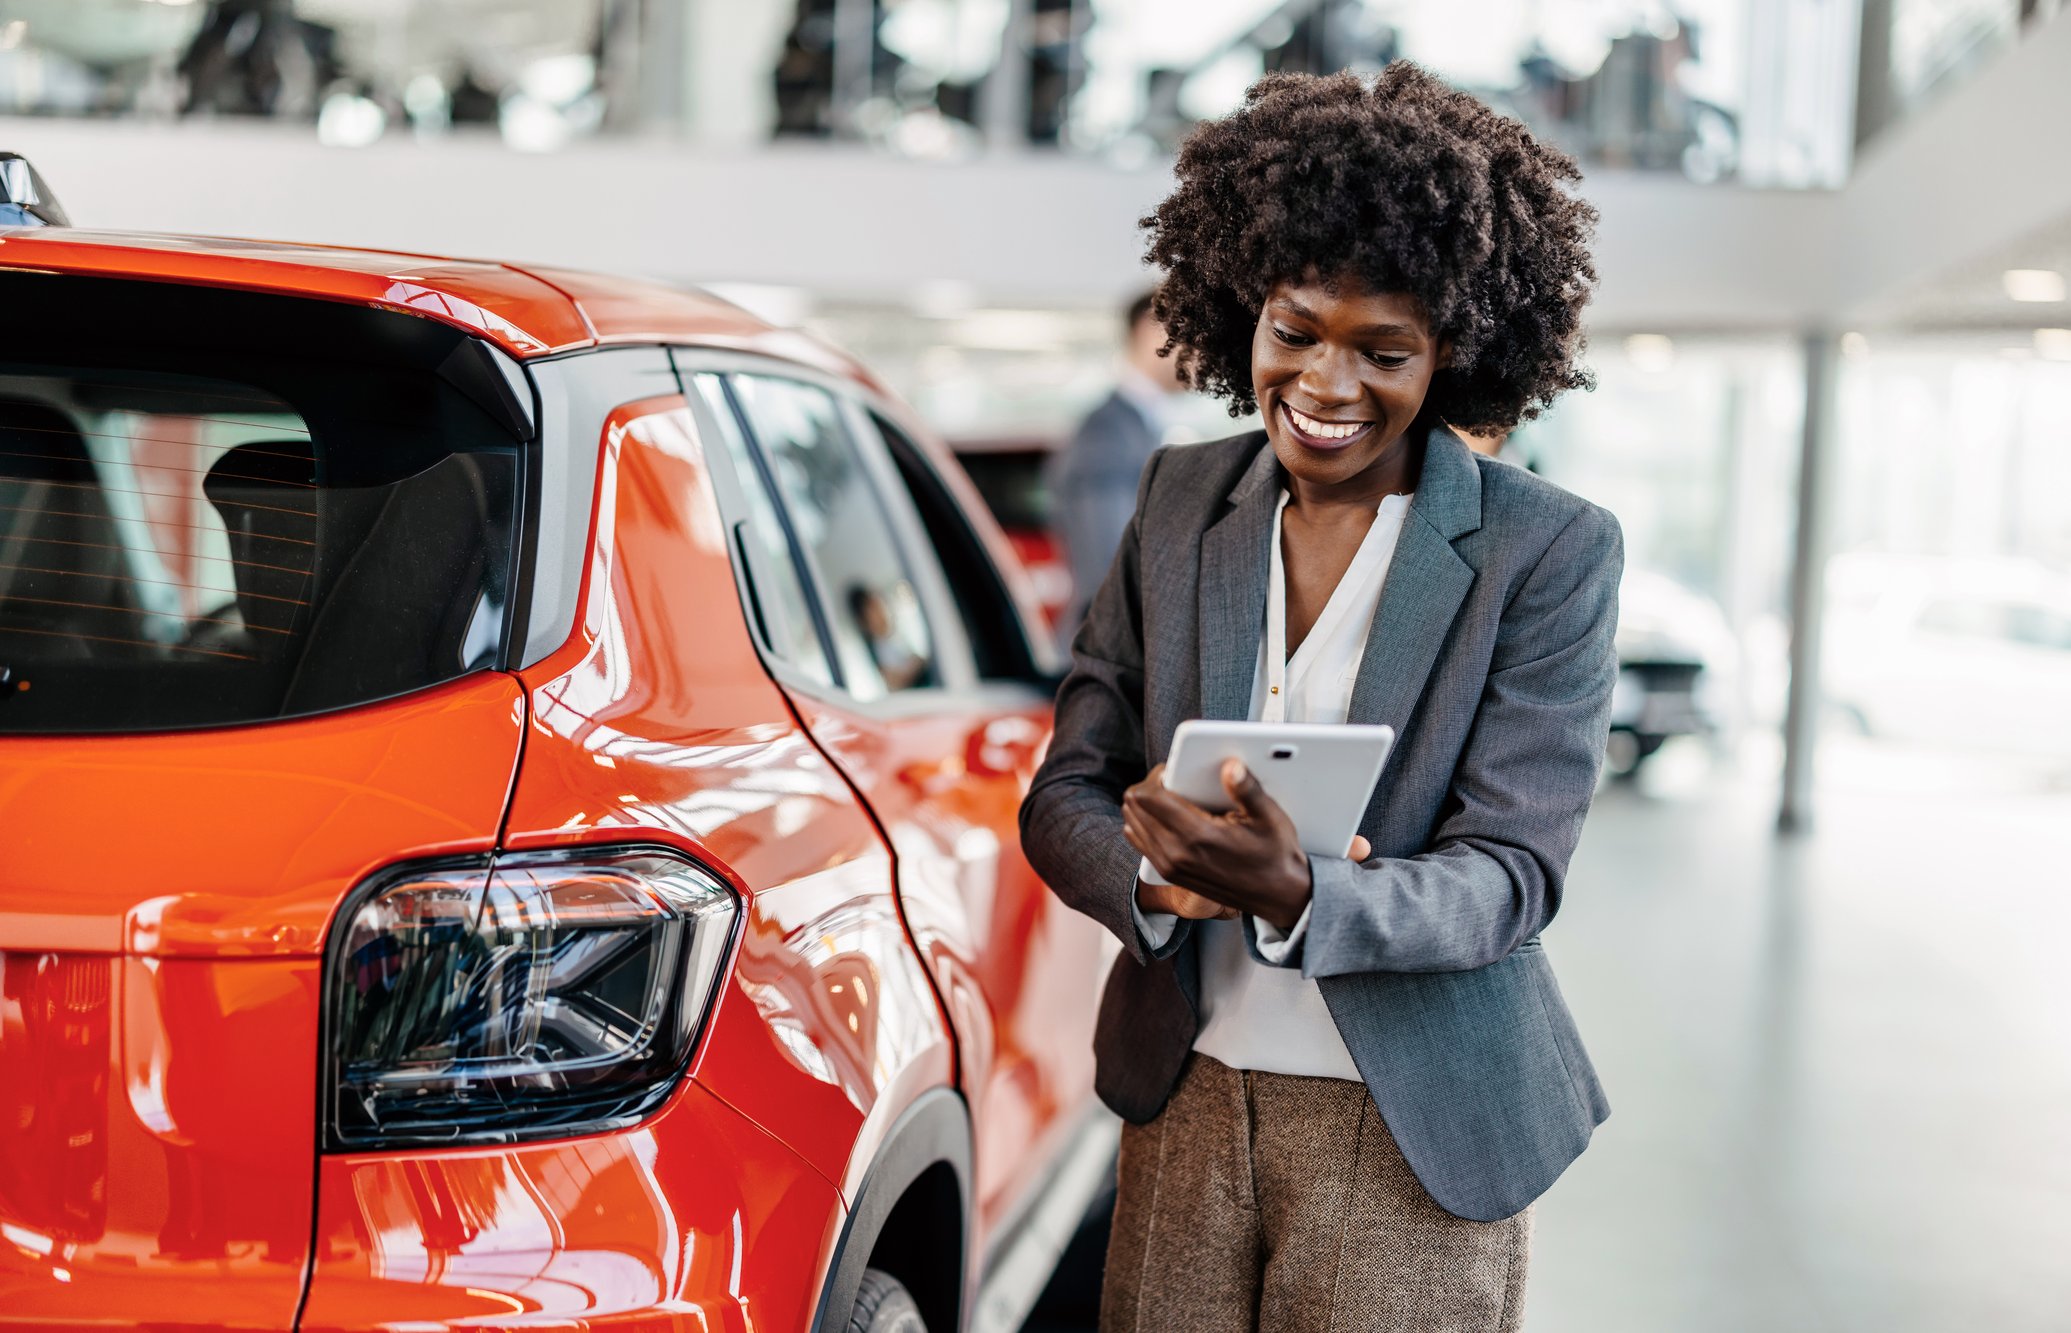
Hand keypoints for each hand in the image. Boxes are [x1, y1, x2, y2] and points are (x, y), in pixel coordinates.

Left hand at [1122, 758, 1316, 932]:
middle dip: (1149, 786)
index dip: (1157, 776)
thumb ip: (1247, 789)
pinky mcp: (1169, 874)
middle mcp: (1176, 854)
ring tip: (1173, 798)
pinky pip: (1139, 841)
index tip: (1175, 770)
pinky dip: (1146, 824)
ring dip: (1146, 805)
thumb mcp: (1269, 817)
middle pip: (1134, 807)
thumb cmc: (1274, 855)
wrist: (1277, 895)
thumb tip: (1231, 766)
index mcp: (1198, 836)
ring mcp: (1169, 866)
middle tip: (1175, 781)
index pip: (1148, 797)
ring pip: (1132, 823)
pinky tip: (1169, 818)